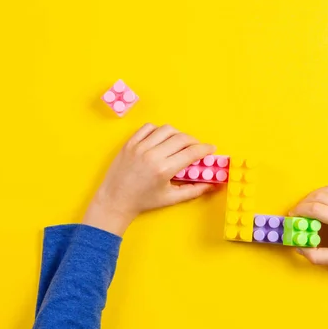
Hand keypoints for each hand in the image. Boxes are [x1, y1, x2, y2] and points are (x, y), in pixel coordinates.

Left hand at [83, 124, 216, 235]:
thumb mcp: (171, 199)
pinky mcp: (130, 143)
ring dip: (177, 134)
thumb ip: (194, 190)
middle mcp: (152, 155)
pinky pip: (148, 127)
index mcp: (164, 169)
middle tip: (197, 147)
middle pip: (182, 138)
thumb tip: (212, 184)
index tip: (212, 148)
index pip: (192, 152)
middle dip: (194, 141)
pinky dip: (158, 130)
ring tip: (179, 143)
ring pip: (166, 129)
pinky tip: (161, 139)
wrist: (115, 200)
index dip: (205, 149)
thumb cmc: (144, 201)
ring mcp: (139, 146)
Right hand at [289, 185, 327, 316]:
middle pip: (320, 195)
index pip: (316, 208)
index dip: (300, 211)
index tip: (292, 216)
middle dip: (304, 202)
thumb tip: (299, 247)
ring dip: (315, 195)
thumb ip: (316, 255)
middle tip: (297, 212)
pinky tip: (324, 204)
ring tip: (308, 207)